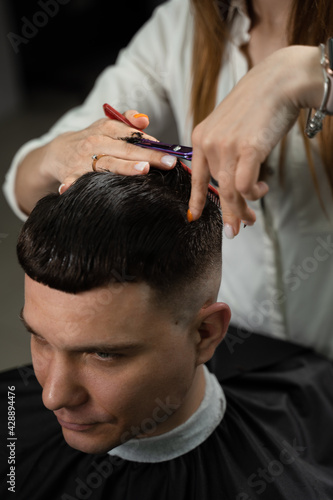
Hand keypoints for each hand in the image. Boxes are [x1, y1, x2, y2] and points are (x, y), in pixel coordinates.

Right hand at [46, 110, 176, 192]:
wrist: (59, 152)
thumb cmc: (92, 140)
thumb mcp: (108, 125)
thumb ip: (128, 121)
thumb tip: (144, 120)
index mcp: (106, 129)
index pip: (132, 134)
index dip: (151, 142)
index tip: (169, 150)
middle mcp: (96, 143)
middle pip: (126, 150)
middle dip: (149, 156)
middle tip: (168, 162)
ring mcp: (84, 160)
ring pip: (108, 164)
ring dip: (125, 167)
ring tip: (143, 169)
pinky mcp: (72, 175)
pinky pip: (74, 181)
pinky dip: (71, 185)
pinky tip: (71, 189)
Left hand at [188, 45, 321, 236]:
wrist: (280, 80)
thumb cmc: (259, 103)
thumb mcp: (230, 126)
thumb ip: (225, 150)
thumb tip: (233, 180)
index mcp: (201, 136)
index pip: (197, 176)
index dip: (196, 200)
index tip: (194, 216)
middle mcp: (209, 142)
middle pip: (219, 188)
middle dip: (231, 210)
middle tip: (240, 225)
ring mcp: (226, 146)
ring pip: (230, 192)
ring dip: (241, 210)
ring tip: (252, 217)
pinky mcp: (247, 149)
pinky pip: (245, 187)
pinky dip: (254, 194)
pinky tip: (262, 188)